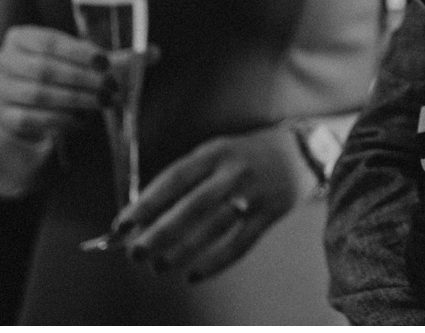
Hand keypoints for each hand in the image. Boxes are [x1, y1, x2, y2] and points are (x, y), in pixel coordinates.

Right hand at [0, 24, 108, 145]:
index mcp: (21, 37)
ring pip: (38, 94)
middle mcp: (4, 60)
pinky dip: (59, 120)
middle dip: (82, 80)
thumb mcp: (84, 62)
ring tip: (102, 103)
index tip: (107, 63)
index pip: (51, 41)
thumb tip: (155, 53)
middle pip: (45, 69)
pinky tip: (81, 120)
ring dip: (75, 100)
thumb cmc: (61, 74)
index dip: (79, 53)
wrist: (25, 105)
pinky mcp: (2, 115)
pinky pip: (30, 119)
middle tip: (110, 88)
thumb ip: (117, 58)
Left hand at [116, 123, 305, 282]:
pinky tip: (194, 274)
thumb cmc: (246, 155)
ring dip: (183, 251)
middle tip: (136, 252)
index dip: (146, 203)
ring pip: (214, 229)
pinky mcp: (270, 214)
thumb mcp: (216, 153)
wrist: (302, 151)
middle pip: (192, 206)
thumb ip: (184, 180)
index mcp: (215, 152)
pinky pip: (240, 244)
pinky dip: (215, 262)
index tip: (122, 224)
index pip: (174, 179)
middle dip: (160, 232)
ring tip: (159, 266)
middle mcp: (234, 172)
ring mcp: (254, 194)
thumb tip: (144, 216)